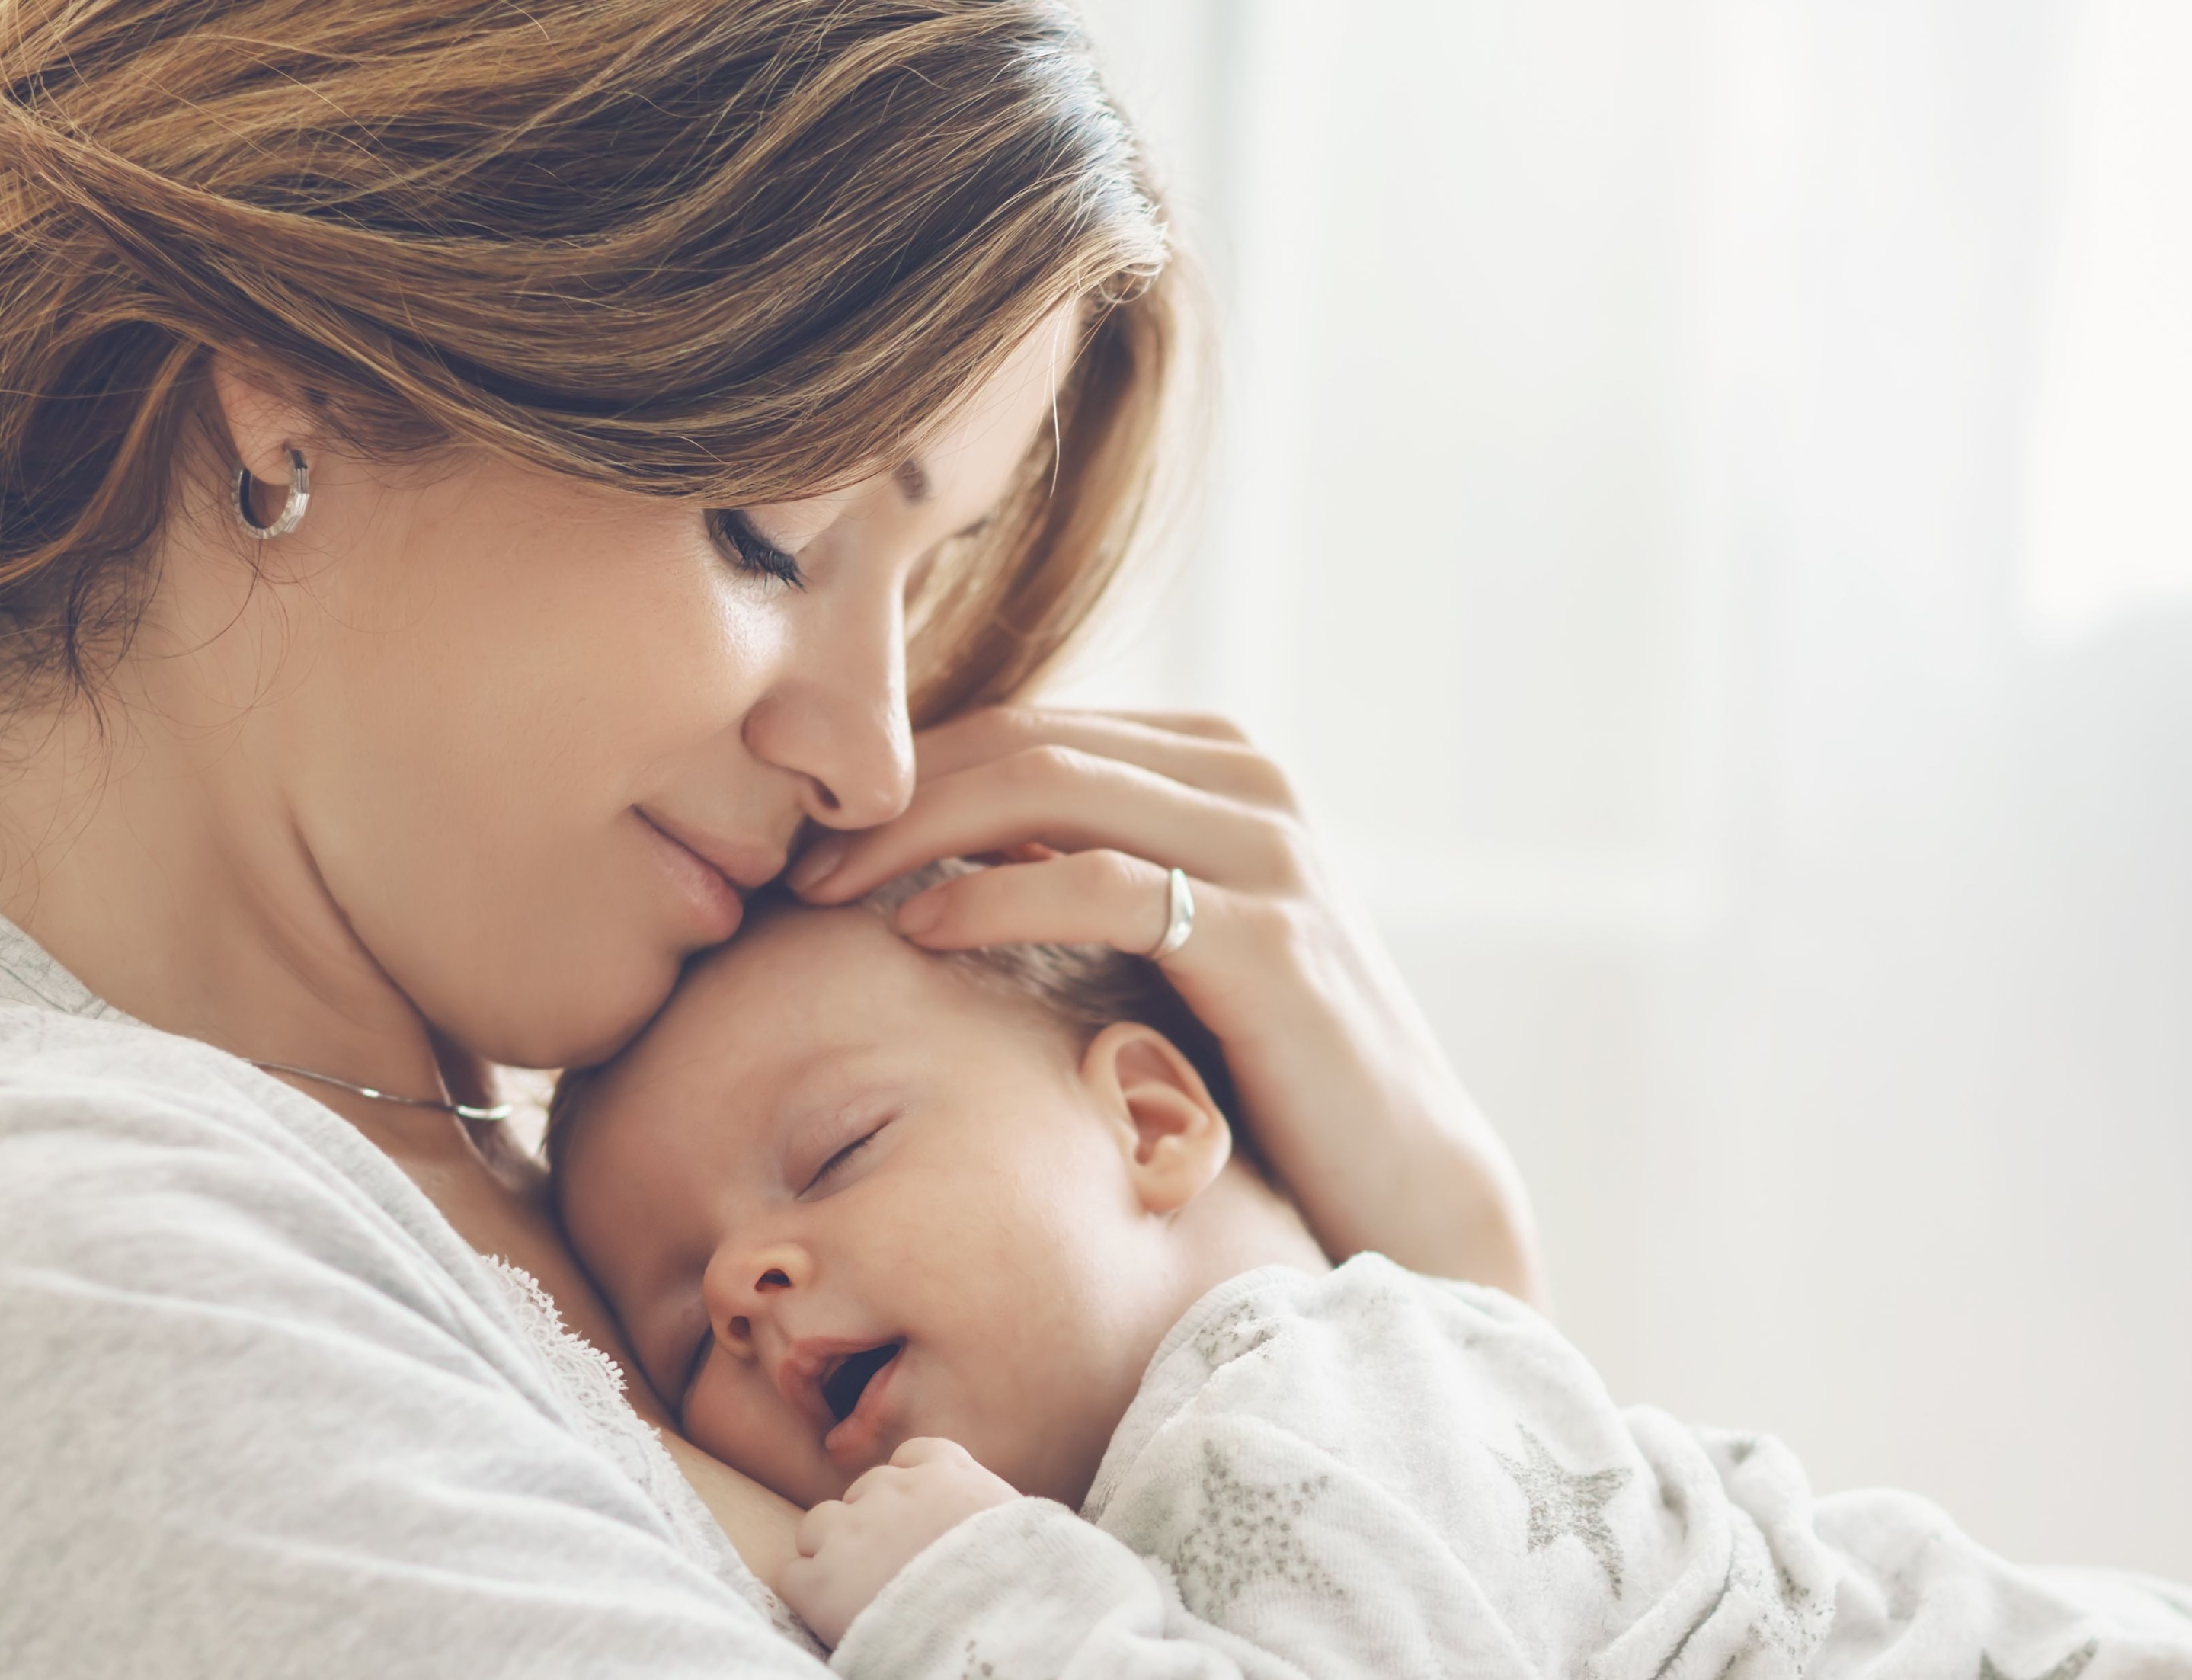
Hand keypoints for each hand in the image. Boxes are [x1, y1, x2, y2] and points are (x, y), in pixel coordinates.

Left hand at [775, 1437, 1020, 1645]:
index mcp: (945, 1472)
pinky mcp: (820, 1581)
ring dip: (832, 1552)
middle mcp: (892, 1490)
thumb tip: (979, 1521)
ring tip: (860, 1592)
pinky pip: (794, 1576)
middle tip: (893, 1567)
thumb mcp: (1020, 1526)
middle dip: (872, 1524)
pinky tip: (836, 1617)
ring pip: (818, 1525)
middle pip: (862, 1491)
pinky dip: (809, 1595)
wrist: (998, 1629)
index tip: (920, 1518)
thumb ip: (983, 1508)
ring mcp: (850, 1531)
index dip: (910, 1489)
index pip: (912, 1456)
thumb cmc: (1023, 1585)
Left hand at [788, 707, 1544, 1302]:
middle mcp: (1249, 779)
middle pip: (1027, 738)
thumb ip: (1082, 881)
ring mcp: (1268, 848)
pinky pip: (1104, 881)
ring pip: (1053, 783)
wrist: (1400, 1183)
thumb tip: (931, 860)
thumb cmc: (1264, 1079)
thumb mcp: (1167, 949)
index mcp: (1218, 764)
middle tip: (791, 858)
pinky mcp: (1268, 933)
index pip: (1028, 725)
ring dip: (919, 829)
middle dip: (894, 790)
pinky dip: (997, 895)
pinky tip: (921, 930)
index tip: (808, 833)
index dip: (907, 769)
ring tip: (827, 889)